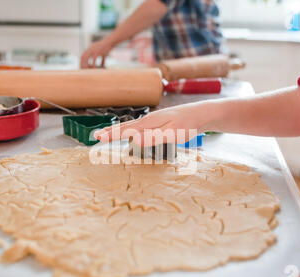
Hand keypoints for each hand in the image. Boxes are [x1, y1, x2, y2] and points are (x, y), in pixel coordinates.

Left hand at [80, 38, 114, 68]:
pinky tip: (94, 68)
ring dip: (86, 64)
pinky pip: (94, 59)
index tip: (82, 67)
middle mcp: (90, 49)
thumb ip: (101, 58)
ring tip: (87, 70)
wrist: (110, 41)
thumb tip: (102, 65)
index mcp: (90, 48)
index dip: (81, 61)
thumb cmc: (107, 47)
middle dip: (82, 64)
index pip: (82, 55)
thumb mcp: (102, 53)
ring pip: (86, 58)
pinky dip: (93, 64)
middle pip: (83, 57)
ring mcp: (93, 50)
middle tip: (83, 70)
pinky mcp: (98, 52)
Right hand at [94, 102, 209, 145]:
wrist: (203, 113)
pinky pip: (140, 127)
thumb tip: (134, 140)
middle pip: (126, 126)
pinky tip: (132, 134)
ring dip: (119, 131)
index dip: (112, 134)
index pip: (126, 130)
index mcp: (150, 122)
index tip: (97, 138)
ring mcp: (155, 121)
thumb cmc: (189, 124)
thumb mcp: (173, 133)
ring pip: (133, 126)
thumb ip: (154, 137)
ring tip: (108, 135)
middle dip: (111, 132)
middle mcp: (150, 120)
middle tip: (96, 136)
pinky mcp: (160, 123)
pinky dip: (130, 131)